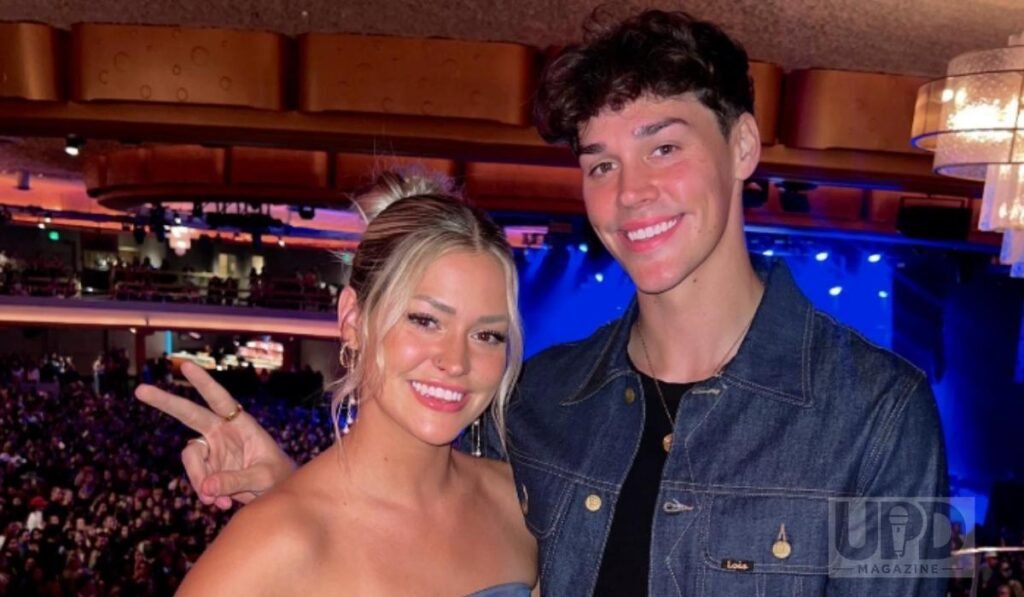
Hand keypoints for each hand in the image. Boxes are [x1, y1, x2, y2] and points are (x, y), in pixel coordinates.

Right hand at [135, 362, 295, 508]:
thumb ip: (237, 480)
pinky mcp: (207, 469)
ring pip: (190, 457)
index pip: (220, 400)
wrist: (277, 496)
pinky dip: (205, 492)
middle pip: (189, 414)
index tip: (186, 367)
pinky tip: (221, 504)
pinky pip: (196, 479)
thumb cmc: (278, 479)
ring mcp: (212, 451)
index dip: (203, 383)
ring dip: (199, 479)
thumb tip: (207, 486)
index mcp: (241, 424)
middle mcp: (222, 433)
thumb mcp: (264, 478)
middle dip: (165, 402)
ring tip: (217, 500)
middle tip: (140, 390)